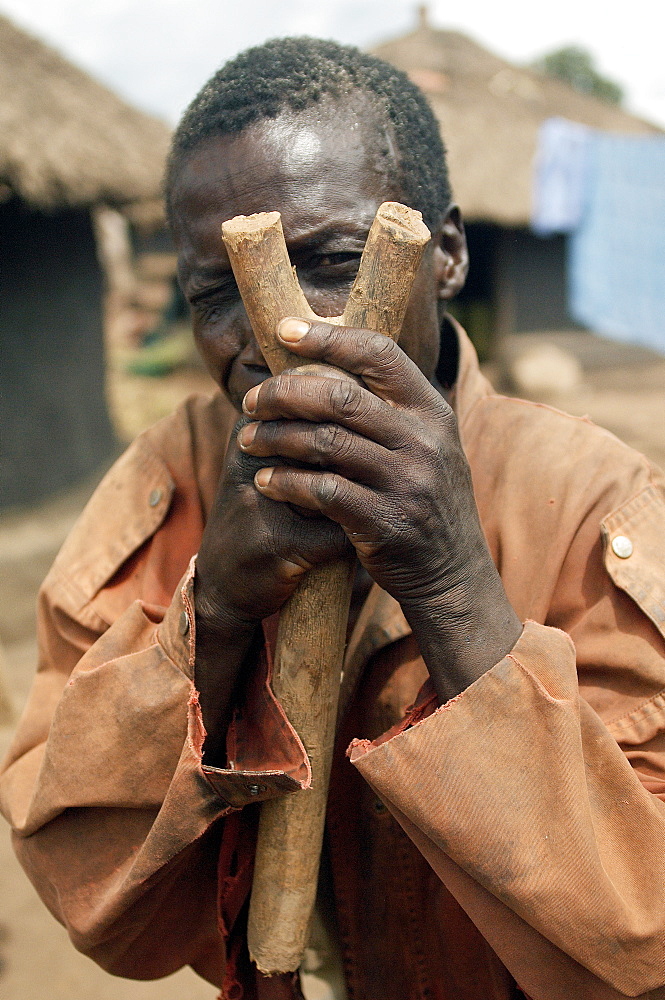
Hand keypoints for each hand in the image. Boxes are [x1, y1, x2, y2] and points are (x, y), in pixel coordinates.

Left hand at [238, 317, 521, 699]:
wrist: (452, 572)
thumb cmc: (425, 500)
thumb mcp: (428, 445)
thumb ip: (391, 408)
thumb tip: (332, 359)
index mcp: (432, 411)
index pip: (378, 354)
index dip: (329, 336)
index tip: (285, 330)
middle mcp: (424, 440)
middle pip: (340, 396)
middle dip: (285, 393)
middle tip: (252, 399)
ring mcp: (406, 481)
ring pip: (324, 442)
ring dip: (276, 438)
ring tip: (249, 439)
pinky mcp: (384, 521)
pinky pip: (321, 491)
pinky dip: (285, 482)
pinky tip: (265, 480)